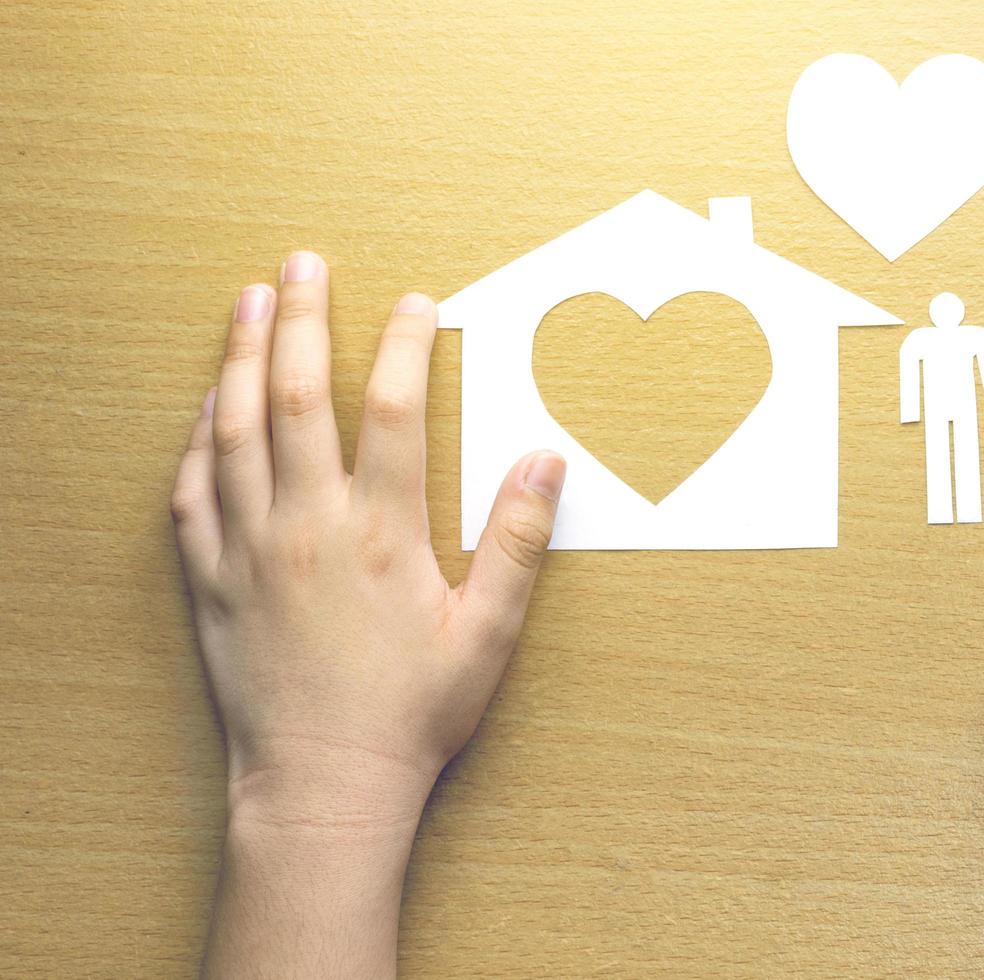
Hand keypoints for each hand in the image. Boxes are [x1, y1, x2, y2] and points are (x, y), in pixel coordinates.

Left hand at [170, 251, 564, 976]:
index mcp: (380, 533)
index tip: (415, 302)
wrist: (321, 785)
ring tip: (248, 302)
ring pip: (235, 429)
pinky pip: (192, 489)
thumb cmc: (410, 713)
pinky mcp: (210, 578)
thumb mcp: (486, 633)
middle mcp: (306, 526)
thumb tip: (547, 459)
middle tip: (304, 263)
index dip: (404, 345)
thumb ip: (516, 541)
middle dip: (301, 319)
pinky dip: (198, 436)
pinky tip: (208, 404)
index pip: (393, 411)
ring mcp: (248, 549)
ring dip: (241, 356)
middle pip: (297, 396)